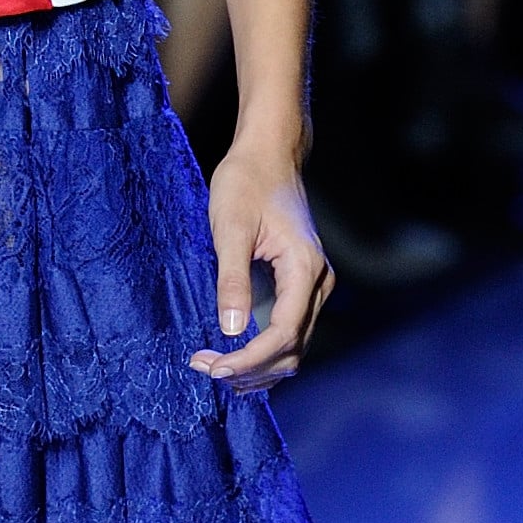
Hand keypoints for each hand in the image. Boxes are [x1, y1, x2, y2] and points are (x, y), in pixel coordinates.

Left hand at [191, 129, 333, 388]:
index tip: (213, 367)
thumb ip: (231, 279)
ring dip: (258, 365)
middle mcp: (318, 283)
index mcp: (305, 269)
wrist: (268, 155)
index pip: (283, 333)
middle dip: (250, 368)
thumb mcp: (230, 228)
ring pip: (294, 346)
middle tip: (205, 368)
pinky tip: (232, 356)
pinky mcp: (300, 285)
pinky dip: (264, 351)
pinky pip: (288, 331)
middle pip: (292, 348)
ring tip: (214, 367)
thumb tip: (230, 330)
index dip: (249, 358)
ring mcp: (313, 286)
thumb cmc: (246, 183)